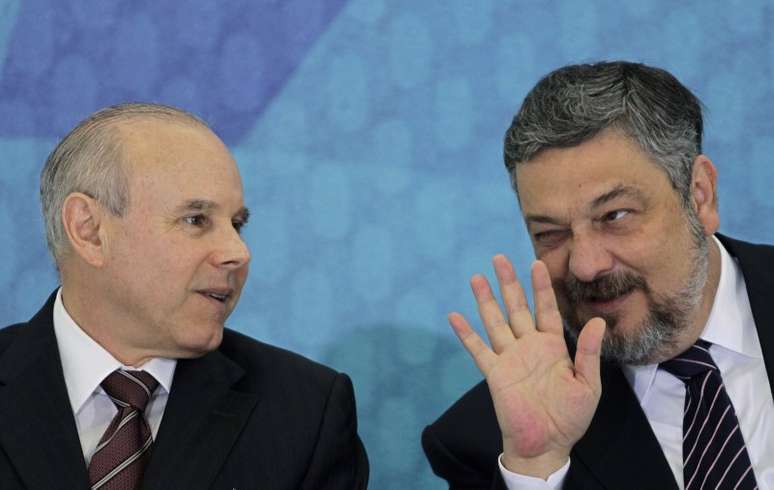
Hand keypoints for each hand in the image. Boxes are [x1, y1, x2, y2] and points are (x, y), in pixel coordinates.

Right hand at [449, 255, 605, 478]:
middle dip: (509, 283)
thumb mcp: (588, 385)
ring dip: (486, 300)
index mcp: (553, 346)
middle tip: (499, 258)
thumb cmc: (571, 417)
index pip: (546, 310)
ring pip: (495, 322)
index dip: (541, 288)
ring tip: (476, 278)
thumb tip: (596, 321)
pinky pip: (478, 350)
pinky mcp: (495, 373)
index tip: (537, 264)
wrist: (547, 444)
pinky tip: (454, 316)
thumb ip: (588, 353)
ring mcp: (510, 358)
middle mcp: (528, 346)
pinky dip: (466, 334)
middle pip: (516, 308)